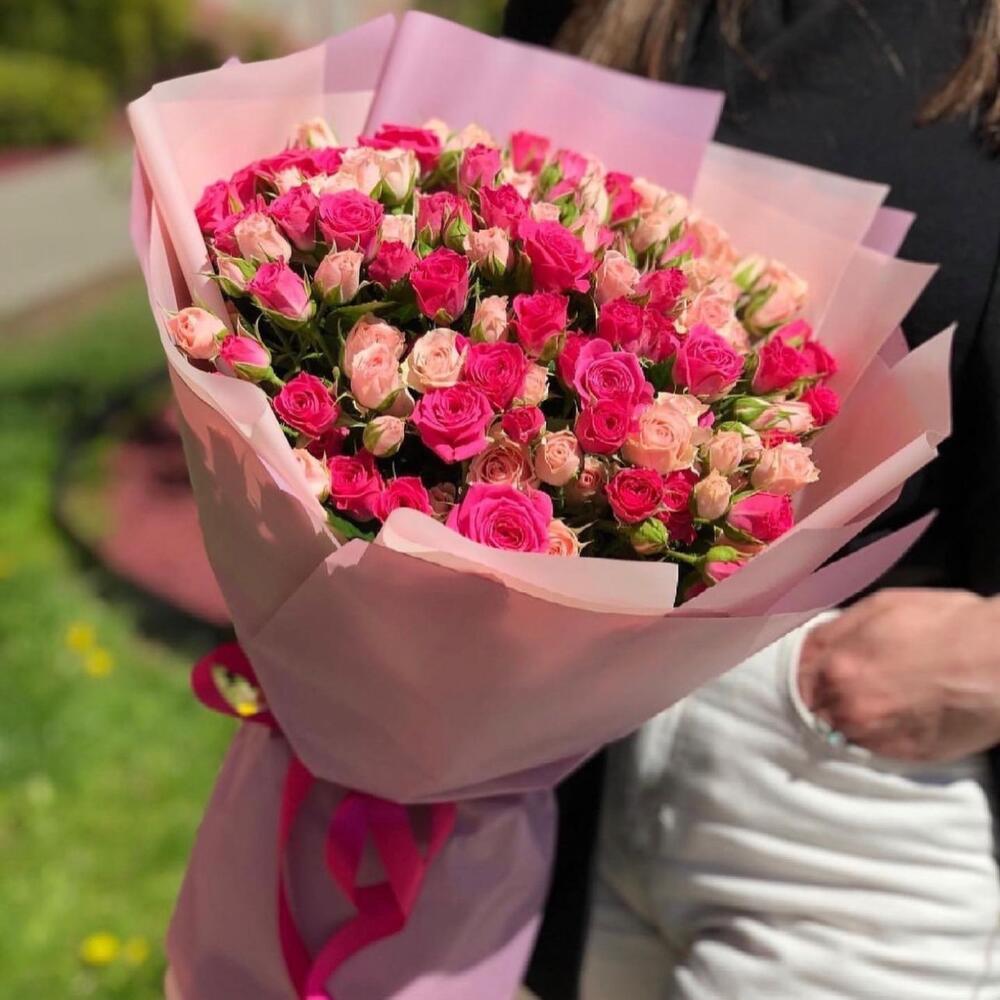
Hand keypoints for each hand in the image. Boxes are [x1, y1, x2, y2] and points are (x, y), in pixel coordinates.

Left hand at [797, 589, 999, 761]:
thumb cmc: (945, 624)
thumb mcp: (879, 607)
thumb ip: (834, 631)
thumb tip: (809, 646)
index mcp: (837, 666)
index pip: (798, 677)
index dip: (805, 674)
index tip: (813, 674)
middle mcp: (849, 706)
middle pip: (815, 708)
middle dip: (824, 697)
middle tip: (847, 687)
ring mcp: (876, 735)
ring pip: (841, 732)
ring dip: (847, 719)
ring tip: (875, 703)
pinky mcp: (903, 756)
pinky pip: (872, 750)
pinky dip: (874, 736)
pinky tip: (894, 718)